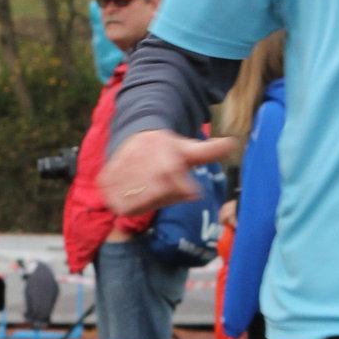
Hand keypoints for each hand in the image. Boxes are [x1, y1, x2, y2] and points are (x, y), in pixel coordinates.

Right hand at [100, 128, 233, 217]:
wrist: (135, 134)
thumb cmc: (168, 148)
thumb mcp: (190, 148)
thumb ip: (210, 151)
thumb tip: (232, 142)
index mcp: (166, 160)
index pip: (183, 191)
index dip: (185, 191)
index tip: (186, 185)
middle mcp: (143, 165)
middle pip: (158, 199)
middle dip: (164, 196)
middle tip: (164, 185)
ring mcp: (122, 172)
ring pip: (136, 205)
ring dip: (144, 200)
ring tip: (148, 187)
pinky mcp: (106, 178)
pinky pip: (115, 201)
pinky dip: (122, 199)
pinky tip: (131, 190)